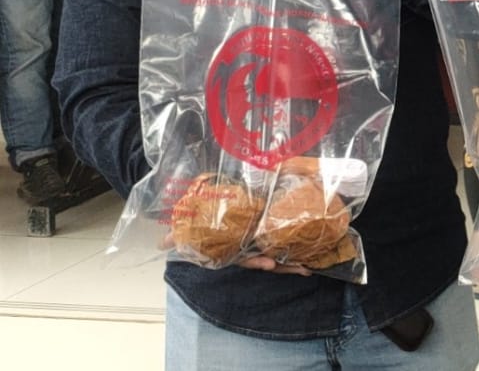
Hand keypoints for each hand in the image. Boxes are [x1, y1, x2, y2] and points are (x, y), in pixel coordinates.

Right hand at [160, 233, 310, 276]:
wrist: (205, 218)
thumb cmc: (200, 225)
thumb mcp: (187, 232)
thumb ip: (177, 237)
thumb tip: (160, 243)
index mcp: (232, 249)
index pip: (245, 259)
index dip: (257, 262)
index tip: (269, 264)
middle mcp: (246, 249)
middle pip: (267, 260)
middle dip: (284, 267)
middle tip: (303, 270)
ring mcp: (255, 243)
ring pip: (276, 255)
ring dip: (292, 262)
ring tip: (307, 267)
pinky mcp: (264, 231)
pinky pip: (278, 241)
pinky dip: (291, 247)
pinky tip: (307, 253)